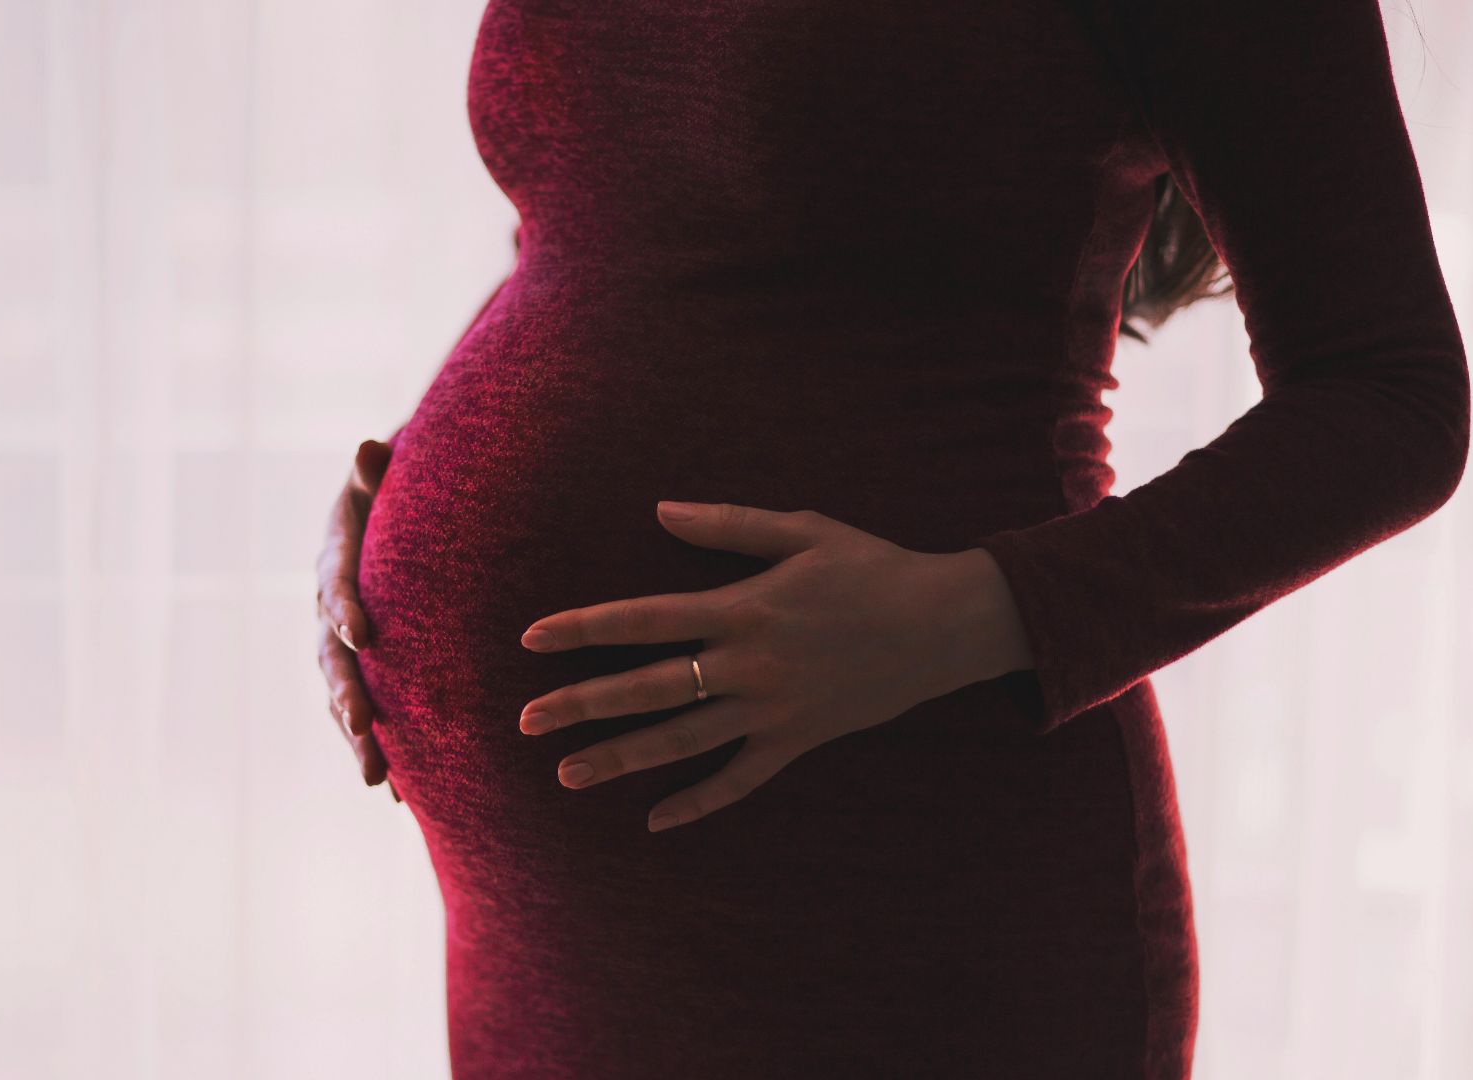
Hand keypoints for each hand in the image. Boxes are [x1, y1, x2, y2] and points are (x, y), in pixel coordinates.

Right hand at [315, 437, 401, 801]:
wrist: (400, 514)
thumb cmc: (398, 488)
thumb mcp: (387, 473)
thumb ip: (377, 469)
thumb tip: (369, 447)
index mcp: (335, 560)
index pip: (334, 585)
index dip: (343, 607)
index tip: (361, 633)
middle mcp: (330, 610)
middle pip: (331, 657)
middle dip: (347, 693)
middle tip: (363, 726)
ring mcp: (343, 646)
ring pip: (343, 697)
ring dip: (358, 738)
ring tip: (378, 778)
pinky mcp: (365, 670)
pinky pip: (367, 715)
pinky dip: (382, 750)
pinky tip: (402, 795)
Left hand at [516, 501, 1031, 831]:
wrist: (946, 624)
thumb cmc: (872, 567)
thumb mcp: (802, 529)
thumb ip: (727, 525)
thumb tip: (659, 510)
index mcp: (741, 608)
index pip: (642, 619)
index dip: (584, 628)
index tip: (532, 638)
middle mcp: (748, 665)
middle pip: (648, 689)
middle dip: (582, 704)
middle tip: (526, 720)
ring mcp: (773, 710)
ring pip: (683, 742)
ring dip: (622, 758)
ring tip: (568, 772)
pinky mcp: (799, 740)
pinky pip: (741, 780)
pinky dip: (699, 802)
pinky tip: (656, 821)